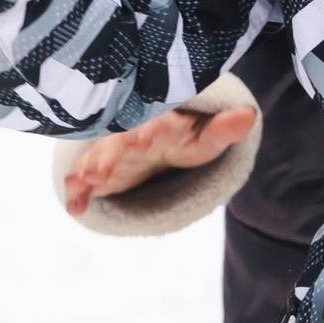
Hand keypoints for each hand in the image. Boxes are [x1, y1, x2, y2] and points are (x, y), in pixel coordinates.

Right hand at [61, 100, 261, 214]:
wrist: (162, 140)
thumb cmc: (187, 137)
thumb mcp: (208, 135)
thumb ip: (225, 128)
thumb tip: (249, 114)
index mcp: (160, 123)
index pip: (153, 124)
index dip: (146, 131)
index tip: (140, 138)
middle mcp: (131, 135)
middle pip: (117, 143)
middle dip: (109, 155)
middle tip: (99, 170)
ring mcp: (112, 153)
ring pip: (97, 157)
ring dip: (90, 168)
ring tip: (84, 180)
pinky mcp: (101, 171)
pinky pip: (83, 179)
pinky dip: (77, 191)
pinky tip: (74, 207)